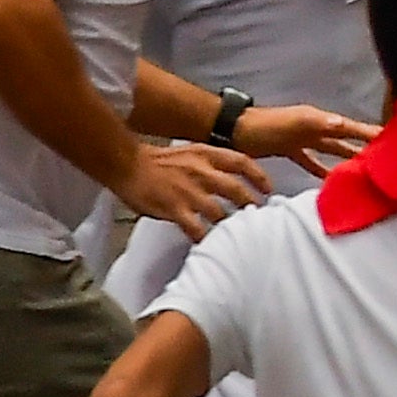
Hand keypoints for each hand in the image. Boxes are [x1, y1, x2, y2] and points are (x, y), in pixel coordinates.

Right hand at [115, 136, 271, 238]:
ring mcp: (189, 191)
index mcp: (206, 155)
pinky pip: (195, 228)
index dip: (259, 176)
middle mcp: (202, 171)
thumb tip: (230, 177)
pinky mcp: (174, 208)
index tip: (269, 189)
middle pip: (237, 190)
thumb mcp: (191, 152)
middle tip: (259, 216)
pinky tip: (209, 244)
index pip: (243, 162)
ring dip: (230, 224)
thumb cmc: (157, 160)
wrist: (127, 164)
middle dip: (251, 205)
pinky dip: (204, 238)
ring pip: (220, 212)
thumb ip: (211, 163)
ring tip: (238, 234)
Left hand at [234, 103, 377, 170]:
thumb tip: (344, 124)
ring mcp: (303, 138)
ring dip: (347, 159)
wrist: (234, 131)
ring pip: (331, 149)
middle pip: (345, 138)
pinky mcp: (290, 149)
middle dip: (364, 146)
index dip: (370, 133)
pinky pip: (311, 160)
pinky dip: (322, 169)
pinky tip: (330, 179)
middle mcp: (315, 127)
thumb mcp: (293, 124)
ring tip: (365, 171)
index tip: (393, 139)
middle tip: (386, 158)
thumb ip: (318, 124)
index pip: (350, 127)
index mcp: (319, 120)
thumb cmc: (265, 127)